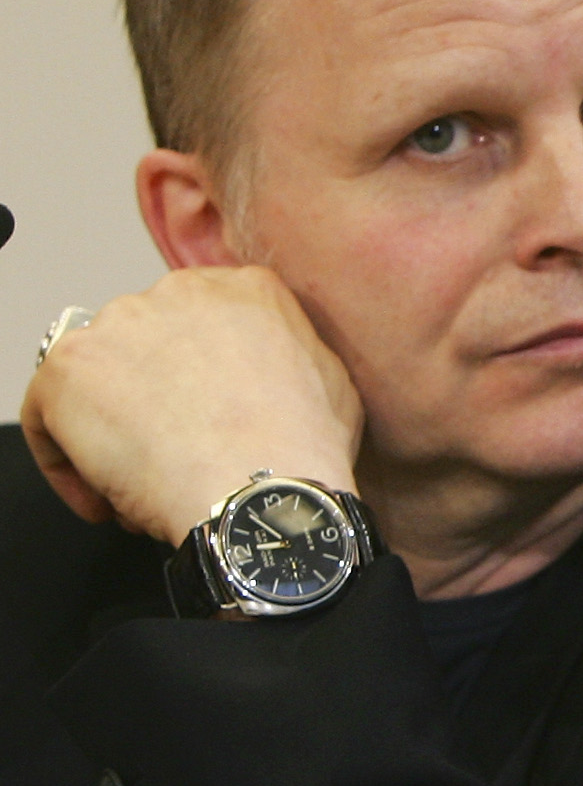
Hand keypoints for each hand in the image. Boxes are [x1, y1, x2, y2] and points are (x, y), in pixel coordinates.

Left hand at [22, 267, 361, 542]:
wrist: (261, 488)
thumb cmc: (302, 449)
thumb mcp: (329, 380)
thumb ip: (289, 352)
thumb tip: (270, 365)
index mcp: (247, 287)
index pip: (199, 323)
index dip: (195, 379)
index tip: (199, 416)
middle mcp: (180, 290)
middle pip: (145, 347)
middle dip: (150, 402)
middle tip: (170, 453)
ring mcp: (120, 322)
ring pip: (97, 382)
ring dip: (112, 432)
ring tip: (142, 483)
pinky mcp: (69, 364)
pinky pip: (49, 417)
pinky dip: (69, 464)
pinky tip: (108, 498)